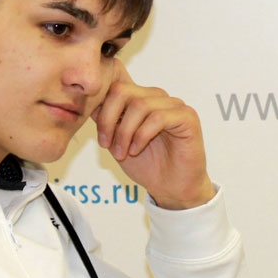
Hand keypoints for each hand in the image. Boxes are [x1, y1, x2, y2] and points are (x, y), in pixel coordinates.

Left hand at [92, 61, 215, 209]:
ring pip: (139, 105)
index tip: (102, 140)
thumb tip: (90, 105)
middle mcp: (157, 98)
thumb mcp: (117, 141)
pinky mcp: (188, 117)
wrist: (171, 188)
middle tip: (106, 144)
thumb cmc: (147, 166)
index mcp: (141, 99)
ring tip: (122, 152)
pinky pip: (158, 117)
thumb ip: (106, 121)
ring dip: (124, 132)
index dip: (102, 112)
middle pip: (123, 91)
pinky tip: (136, 150)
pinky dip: (142, 135)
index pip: (115, 89)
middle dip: (109, 119)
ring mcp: (174, 105)